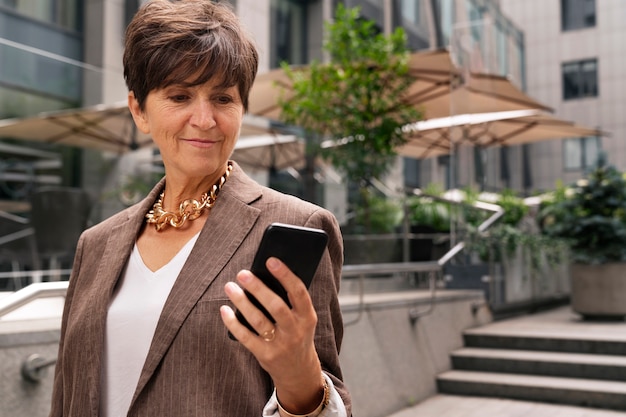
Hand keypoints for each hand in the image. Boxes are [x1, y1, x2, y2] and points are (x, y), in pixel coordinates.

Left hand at [220, 257, 324, 413]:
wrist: (298, 371)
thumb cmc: (296, 334)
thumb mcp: (302, 319)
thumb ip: (290, 300)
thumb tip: (265, 275)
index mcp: (308, 317)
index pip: (299, 292)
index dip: (285, 275)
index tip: (270, 260)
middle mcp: (296, 331)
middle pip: (276, 306)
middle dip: (258, 288)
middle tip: (242, 273)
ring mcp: (280, 345)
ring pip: (258, 320)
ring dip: (242, 302)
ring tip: (230, 286)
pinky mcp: (265, 355)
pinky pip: (246, 337)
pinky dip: (233, 322)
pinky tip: (224, 309)